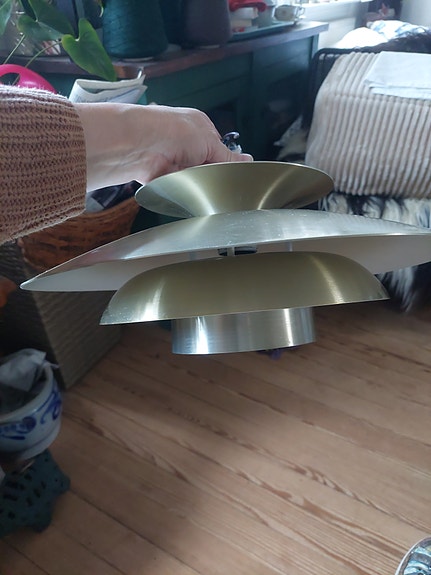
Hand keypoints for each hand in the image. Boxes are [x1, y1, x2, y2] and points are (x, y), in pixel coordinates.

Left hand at [75, 102, 252, 190]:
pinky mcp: (165, 176)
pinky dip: (186, 190)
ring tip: (205, 187)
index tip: (234, 176)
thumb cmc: (174, 131)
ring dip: (200, 182)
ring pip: (196, 178)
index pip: (220, 149)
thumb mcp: (209, 142)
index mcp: (200, 127)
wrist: (141, 145)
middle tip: (221, 185)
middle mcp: (187, 143)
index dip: (227, 163)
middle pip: (209, 165)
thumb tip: (248, 161)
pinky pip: (182, 188)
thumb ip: (228, 157)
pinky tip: (191, 192)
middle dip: (213, 174)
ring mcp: (176, 160)